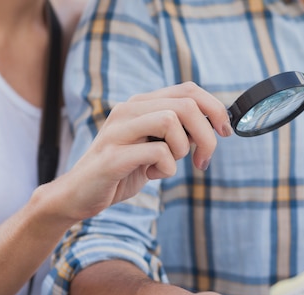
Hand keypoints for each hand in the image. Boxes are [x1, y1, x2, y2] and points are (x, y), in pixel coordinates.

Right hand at [53, 81, 231, 220]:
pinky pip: (158, 153)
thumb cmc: (120, 172)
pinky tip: (153, 175)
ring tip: (171, 165)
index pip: (189, 90)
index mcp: (140, 104)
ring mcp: (119, 130)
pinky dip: (166, 168)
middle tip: (203, 160)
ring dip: (183, 149)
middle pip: (186, 104)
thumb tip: (212, 127)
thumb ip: (174, 133)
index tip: (225, 132)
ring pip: (172, 120)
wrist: (78, 195)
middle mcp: (129, 110)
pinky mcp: (114, 155)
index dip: (215, 109)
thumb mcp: (152, 146)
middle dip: (207, 135)